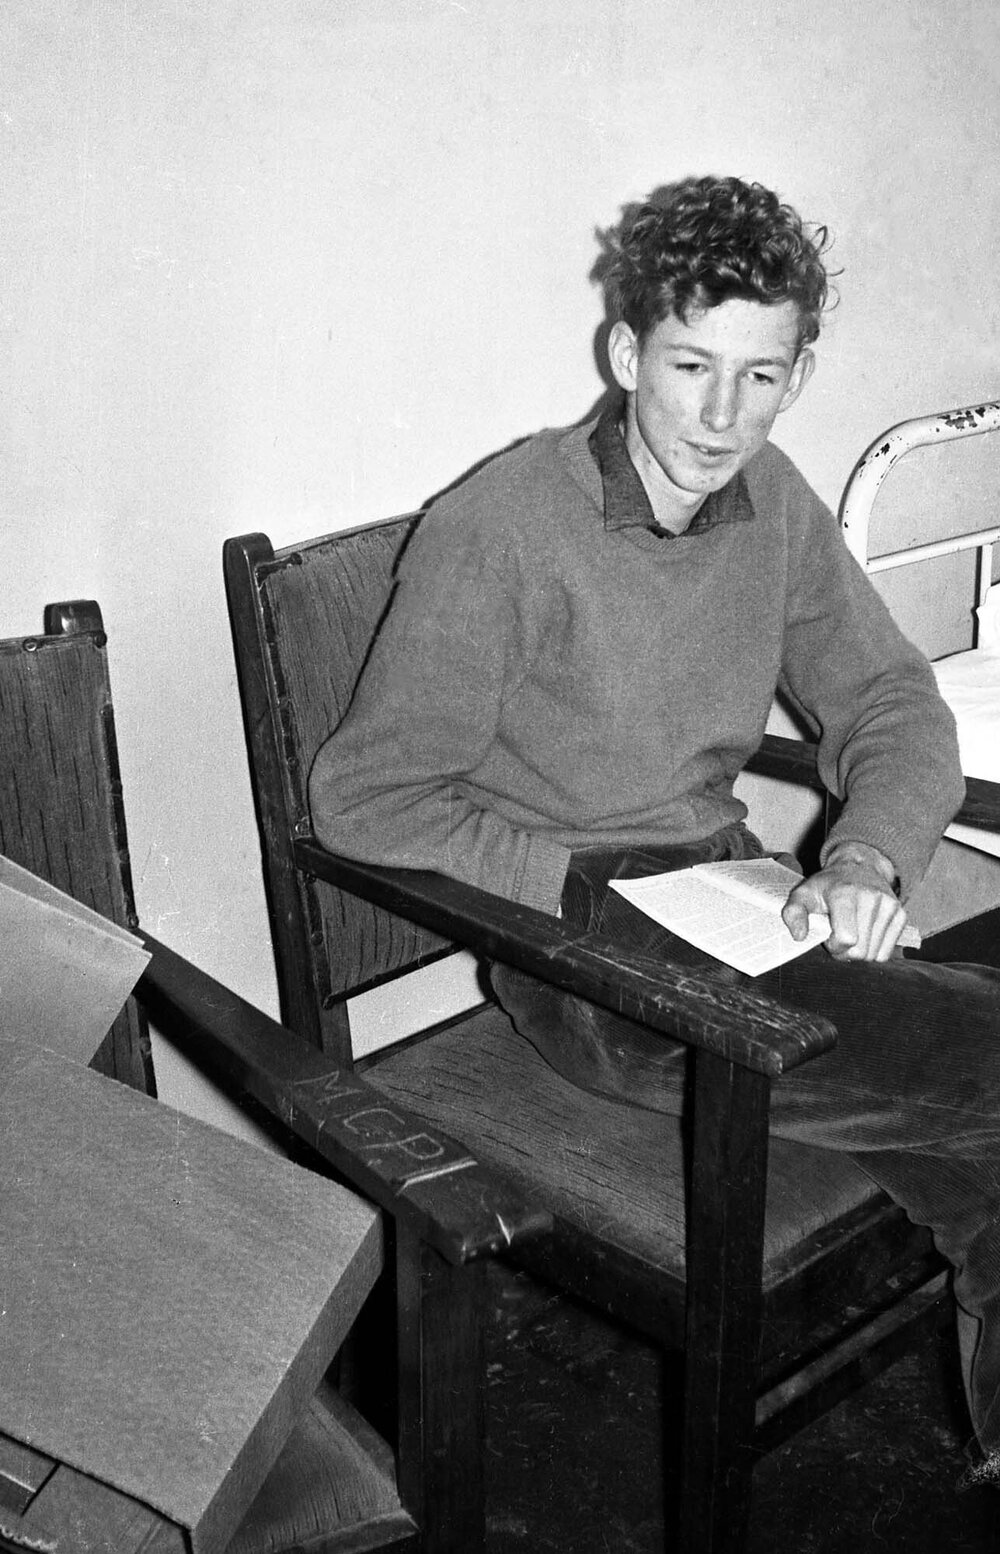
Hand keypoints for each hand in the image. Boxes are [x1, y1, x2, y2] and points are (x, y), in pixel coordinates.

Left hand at [781, 843, 907, 962]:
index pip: (846, 939)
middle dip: (845, 951)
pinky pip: (886, 953)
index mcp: (845, 894)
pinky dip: (874, 949)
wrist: (860, 867)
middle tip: (839, 934)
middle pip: (860, 952)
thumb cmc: (829, 885)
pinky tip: (865, 933)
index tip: (828, 933)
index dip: (833, 944)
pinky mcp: (901, 915)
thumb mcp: (803, 894)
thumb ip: (793, 913)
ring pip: (874, 955)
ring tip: (852, 931)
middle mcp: (872, 898)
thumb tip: (799, 936)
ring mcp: (889, 906)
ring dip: (859, 950)